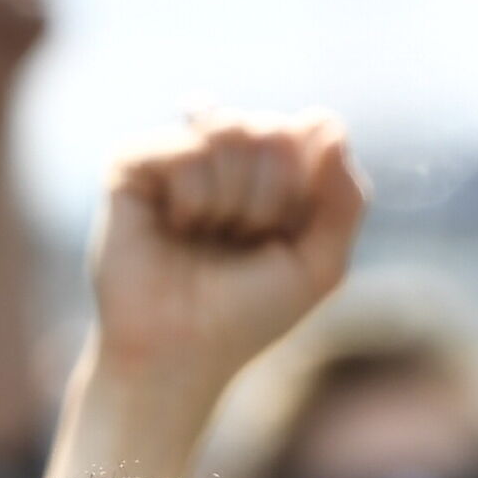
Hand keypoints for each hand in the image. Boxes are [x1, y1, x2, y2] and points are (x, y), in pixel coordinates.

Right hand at [89, 112, 365, 394]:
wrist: (177, 355)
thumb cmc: (245, 314)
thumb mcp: (320, 265)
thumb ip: (346, 197)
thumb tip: (326, 122)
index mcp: (271, 166)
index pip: (312, 131)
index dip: (304, 190)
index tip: (280, 237)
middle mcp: (224, 151)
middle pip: (272, 129)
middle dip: (268, 198)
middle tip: (239, 241)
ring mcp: (176, 152)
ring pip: (229, 131)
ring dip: (230, 201)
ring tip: (207, 235)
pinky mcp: (132, 163)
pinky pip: (185, 150)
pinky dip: (192, 199)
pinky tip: (175, 226)